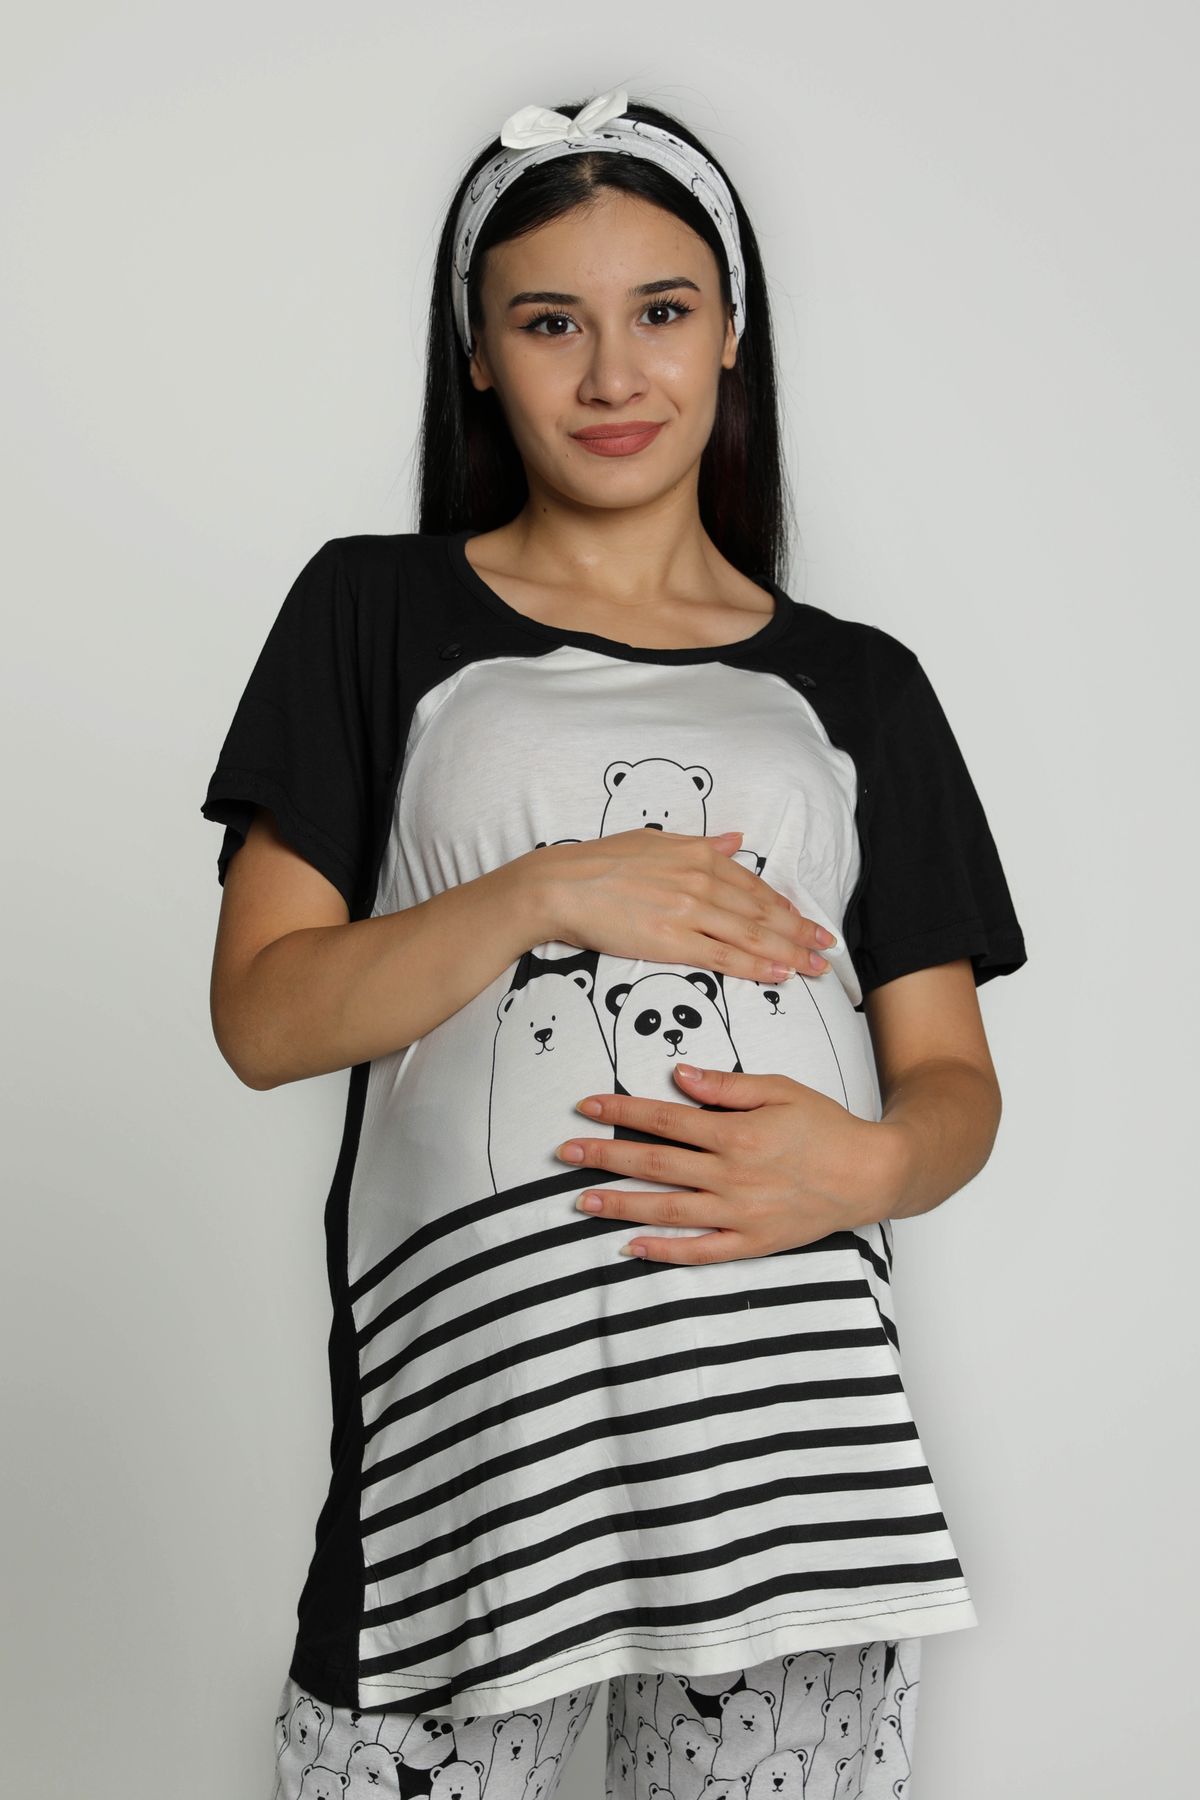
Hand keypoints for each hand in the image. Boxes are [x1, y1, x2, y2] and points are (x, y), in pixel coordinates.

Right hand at [526, 828, 836, 985]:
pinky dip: (756, 966)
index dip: (786, 908)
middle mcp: (702, 881)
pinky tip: (778, 973)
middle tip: (827, 949)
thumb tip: (735, 840)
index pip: (754, 886)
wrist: (561, 886)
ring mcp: (689, 912)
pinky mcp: (672, 941)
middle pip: (763, 913)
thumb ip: (701, 844)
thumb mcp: (655, 840)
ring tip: (813, 967)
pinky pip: (725, 957)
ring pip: (752, 936)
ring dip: (788, 953)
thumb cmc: (600, 862)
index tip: (807, 922)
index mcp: (699, 855)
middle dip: (800, 933)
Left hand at [554, 1062, 904, 1262]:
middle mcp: (732, 1176)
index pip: (666, 1120)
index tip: (586, 1107)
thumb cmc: (826, 1126)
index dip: (621, 1112)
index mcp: (737, 1134)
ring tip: (581, 1199)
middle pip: (655, 1164)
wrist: (870, 1174)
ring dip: (620, 1204)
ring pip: (667, 1209)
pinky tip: (630, 1245)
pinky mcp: (751, 1243)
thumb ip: (728, 1086)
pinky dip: (663, 1251)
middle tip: (565, 1152)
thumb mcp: (780, 1089)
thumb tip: (681, 1075)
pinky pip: (699, 1251)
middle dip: (605, 1156)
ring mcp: (739, 1214)